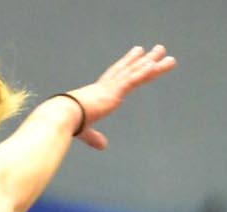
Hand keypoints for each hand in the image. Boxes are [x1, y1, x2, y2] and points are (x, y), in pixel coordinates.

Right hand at [62, 44, 176, 150]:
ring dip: (152, 62)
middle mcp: (107, 86)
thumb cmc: (69, 122)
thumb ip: (94, 138)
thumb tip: (103, 147)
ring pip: (135, 72)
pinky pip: (131, 80)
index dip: (128, 63)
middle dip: (145, 58)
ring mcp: (111, 88)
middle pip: (131, 69)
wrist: (62, 116)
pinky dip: (142, 73)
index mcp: (99, 92)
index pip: (118, 75)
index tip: (138, 53)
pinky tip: (153, 65)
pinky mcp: (113, 93)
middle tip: (159, 48)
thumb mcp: (85, 131)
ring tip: (164, 51)